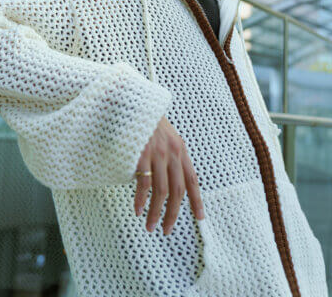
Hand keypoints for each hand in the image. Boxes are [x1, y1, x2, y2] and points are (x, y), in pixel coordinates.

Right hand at [134, 116, 204, 235]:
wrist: (131, 101)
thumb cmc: (146, 120)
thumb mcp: (165, 134)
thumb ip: (170, 153)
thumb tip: (172, 178)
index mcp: (180, 149)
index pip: (192, 179)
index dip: (197, 200)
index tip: (200, 217)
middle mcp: (172, 152)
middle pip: (178, 191)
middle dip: (173, 214)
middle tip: (167, 230)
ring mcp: (157, 153)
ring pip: (162, 192)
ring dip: (156, 213)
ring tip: (151, 226)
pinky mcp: (142, 154)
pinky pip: (144, 183)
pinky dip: (141, 200)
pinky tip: (138, 209)